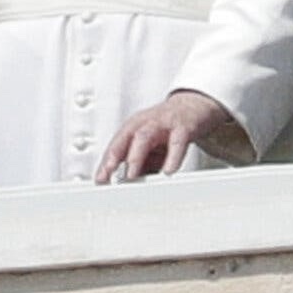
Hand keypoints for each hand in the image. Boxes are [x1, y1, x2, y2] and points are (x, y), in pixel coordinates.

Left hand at [96, 90, 233, 182]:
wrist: (192, 107)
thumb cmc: (167, 128)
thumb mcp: (150, 147)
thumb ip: (140, 164)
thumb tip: (128, 184)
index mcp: (134, 128)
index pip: (116, 145)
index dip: (106, 162)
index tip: (99, 179)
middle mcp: (145, 124)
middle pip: (125, 137)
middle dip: (114, 156)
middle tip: (108, 174)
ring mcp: (163, 124)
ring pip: (144, 136)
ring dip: (135, 156)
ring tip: (131, 174)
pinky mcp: (183, 127)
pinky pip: (177, 142)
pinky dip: (172, 157)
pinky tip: (169, 170)